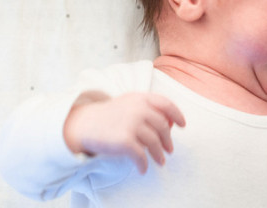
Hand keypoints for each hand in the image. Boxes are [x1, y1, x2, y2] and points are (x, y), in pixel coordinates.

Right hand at [63, 91, 185, 173]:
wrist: (84, 124)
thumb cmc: (108, 115)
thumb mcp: (128, 103)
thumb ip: (147, 108)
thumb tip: (169, 122)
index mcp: (140, 98)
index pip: (166, 104)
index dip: (177, 114)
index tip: (182, 124)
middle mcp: (138, 109)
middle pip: (163, 127)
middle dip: (168, 140)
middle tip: (169, 149)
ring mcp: (132, 124)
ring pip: (154, 143)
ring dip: (159, 154)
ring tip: (160, 161)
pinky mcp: (125, 141)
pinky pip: (141, 156)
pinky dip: (144, 164)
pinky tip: (143, 169)